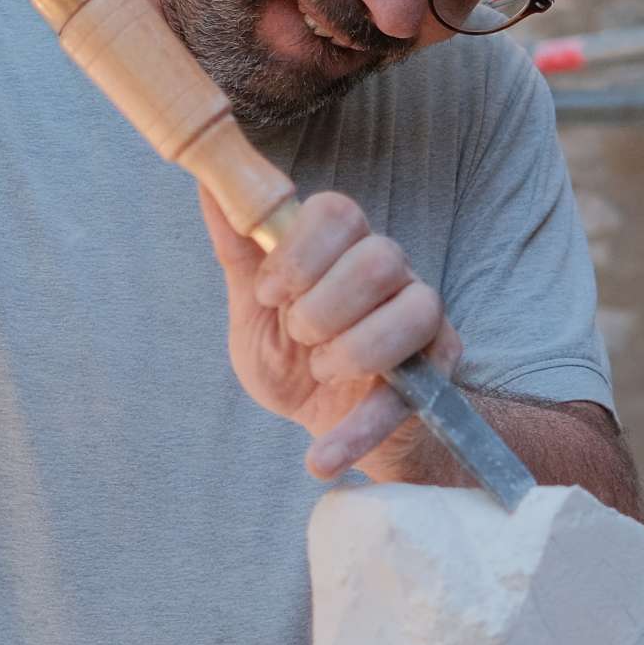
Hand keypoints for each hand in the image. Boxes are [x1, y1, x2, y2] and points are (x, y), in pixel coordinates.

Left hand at [199, 187, 462, 481]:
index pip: (338, 211)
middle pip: (379, 257)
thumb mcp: (252, 309)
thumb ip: (237, 249)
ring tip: (322, 372)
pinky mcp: (436, 374)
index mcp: (343, 247)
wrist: (322, 427)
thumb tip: (206, 186)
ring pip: (412, 310)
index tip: (269, 292)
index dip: (299, 252)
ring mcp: (421, 320)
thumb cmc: (291, 357)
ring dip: (351, 352)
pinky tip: (320, 458)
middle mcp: (390, 272)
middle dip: (322, 307)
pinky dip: (356, 431)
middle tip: (299, 335)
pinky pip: (410, 392)